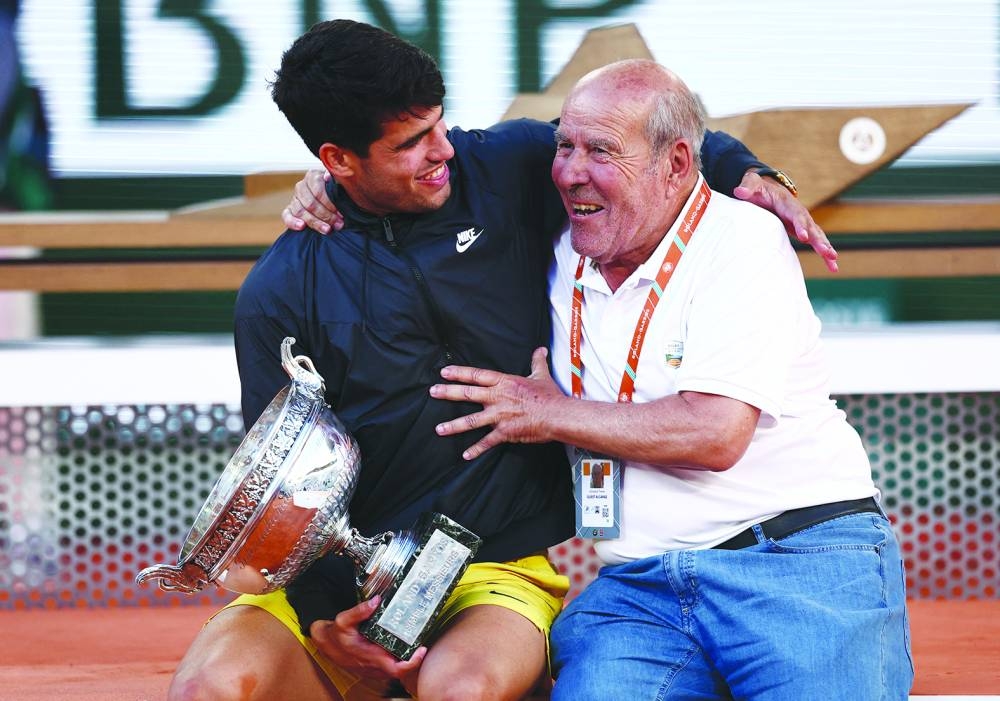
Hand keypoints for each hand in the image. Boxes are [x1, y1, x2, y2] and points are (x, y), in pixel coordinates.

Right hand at [281, 169, 343, 233]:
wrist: (332, 201)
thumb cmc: (338, 194)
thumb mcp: (340, 187)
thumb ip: (336, 183)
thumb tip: (328, 177)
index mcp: (313, 176)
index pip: (318, 191)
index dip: (330, 204)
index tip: (341, 214)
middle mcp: (301, 186)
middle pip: (310, 203)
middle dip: (326, 215)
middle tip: (338, 224)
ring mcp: (294, 198)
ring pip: (300, 211)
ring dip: (315, 222)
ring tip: (327, 230)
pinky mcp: (289, 210)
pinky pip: (286, 216)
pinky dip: (293, 222)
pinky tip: (302, 226)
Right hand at [309, 596, 426, 682]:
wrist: (325, 644)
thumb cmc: (335, 633)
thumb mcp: (343, 619)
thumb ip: (359, 610)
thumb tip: (376, 601)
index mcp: (368, 656)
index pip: (395, 668)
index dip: (411, 663)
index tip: (421, 650)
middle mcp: (372, 666)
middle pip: (399, 670)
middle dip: (413, 660)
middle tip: (421, 646)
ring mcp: (372, 669)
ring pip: (394, 670)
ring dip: (405, 661)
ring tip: (414, 645)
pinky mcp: (370, 668)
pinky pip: (388, 668)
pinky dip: (397, 660)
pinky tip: (401, 647)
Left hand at [430, 347, 562, 459]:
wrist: (558, 415)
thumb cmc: (550, 396)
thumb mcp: (541, 375)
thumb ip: (537, 362)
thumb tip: (540, 349)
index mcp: (504, 382)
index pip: (477, 375)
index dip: (459, 373)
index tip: (444, 372)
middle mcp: (498, 398)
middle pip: (468, 394)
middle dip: (448, 393)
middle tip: (433, 392)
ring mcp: (499, 416)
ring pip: (471, 421)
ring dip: (454, 425)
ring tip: (439, 429)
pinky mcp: (505, 432)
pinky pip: (487, 442)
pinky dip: (476, 449)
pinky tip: (465, 455)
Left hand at [733, 170, 838, 272]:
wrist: (767, 190)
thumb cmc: (758, 189)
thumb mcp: (752, 185)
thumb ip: (747, 186)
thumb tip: (739, 191)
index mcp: (788, 203)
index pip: (796, 215)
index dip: (800, 225)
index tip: (803, 237)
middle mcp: (799, 213)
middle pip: (811, 227)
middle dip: (819, 240)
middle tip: (826, 252)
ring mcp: (802, 222)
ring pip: (817, 236)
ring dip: (825, 248)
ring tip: (833, 261)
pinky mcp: (802, 230)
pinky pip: (816, 242)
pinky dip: (825, 254)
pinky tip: (832, 267)